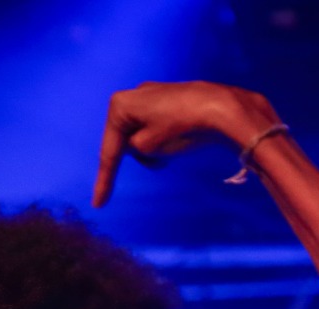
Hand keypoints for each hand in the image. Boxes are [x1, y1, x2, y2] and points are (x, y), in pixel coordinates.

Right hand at [93, 80, 281, 205]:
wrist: (219, 108)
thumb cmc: (181, 128)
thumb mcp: (149, 146)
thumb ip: (133, 149)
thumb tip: (140, 144)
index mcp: (119, 105)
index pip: (109, 151)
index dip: (104, 179)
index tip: (99, 204)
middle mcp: (131, 95)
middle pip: (124, 140)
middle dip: (140, 156)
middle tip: (162, 161)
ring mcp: (151, 95)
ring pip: (141, 136)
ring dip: (153, 149)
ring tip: (175, 147)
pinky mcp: (168, 100)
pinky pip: (156, 128)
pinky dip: (163, 140)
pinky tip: (181, 138)